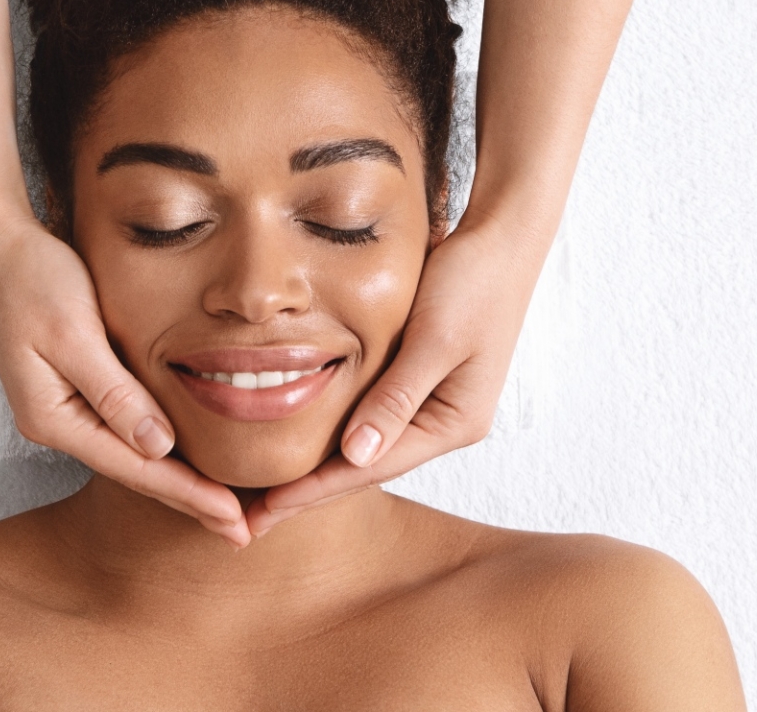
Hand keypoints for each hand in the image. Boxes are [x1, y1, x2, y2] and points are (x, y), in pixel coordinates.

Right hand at [0, 219, 251, 545]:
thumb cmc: (32, 280)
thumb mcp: (74, 333)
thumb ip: (115, 394)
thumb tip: (157, 447)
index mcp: (54, 418)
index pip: (135, 468)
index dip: (188, 494)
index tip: (232, 519)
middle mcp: (58, 423)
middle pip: (136, 473)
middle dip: (189, 502)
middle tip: (241, 532)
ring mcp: (65, 408)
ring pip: (134, 455)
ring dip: (179, 481)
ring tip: (224, 507)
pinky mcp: (77, 387)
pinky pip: (128, 429)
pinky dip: (162, 449)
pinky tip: (187, 459)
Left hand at [247, 214, 550, 534]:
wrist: (504, 237)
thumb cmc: (474, 281)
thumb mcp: (434, 339)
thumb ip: (396, 397)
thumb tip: (355, 455)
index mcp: (455, 422)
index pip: (373, 467)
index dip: (317, 489)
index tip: (269, 510)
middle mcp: (446, 421)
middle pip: (367, 466)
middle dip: (312, 491)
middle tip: (253, 520)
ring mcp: (435, 402)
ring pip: (367, 445)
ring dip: (320, 467)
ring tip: (269, 493)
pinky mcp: (421, 378)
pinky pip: (371, 416)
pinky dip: (335, 431)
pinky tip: (304, 442)